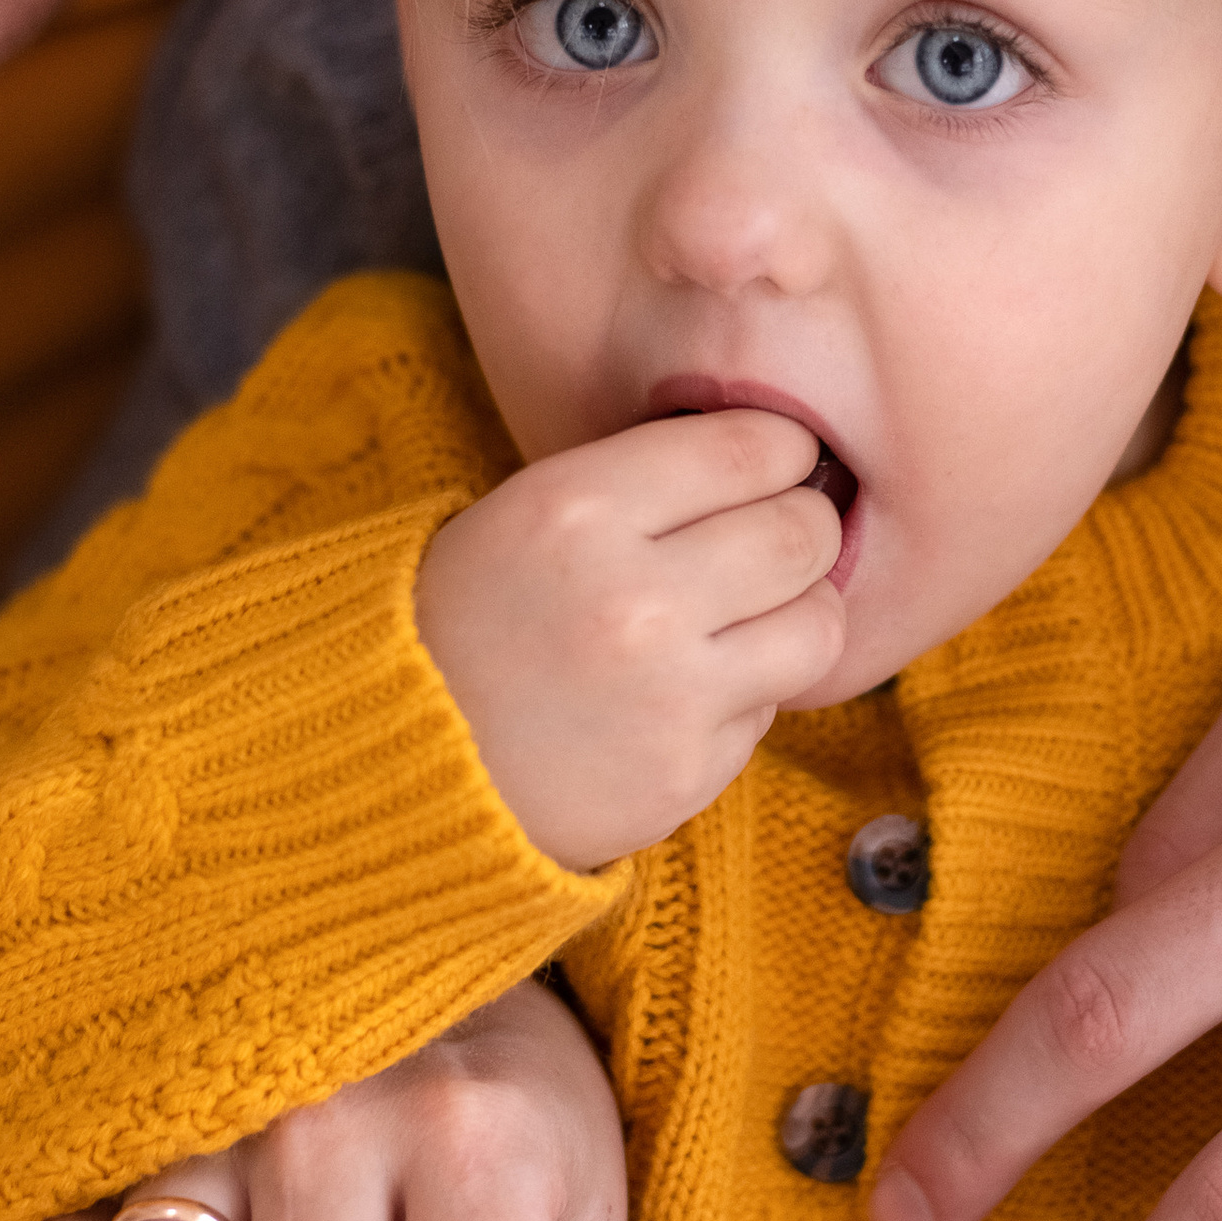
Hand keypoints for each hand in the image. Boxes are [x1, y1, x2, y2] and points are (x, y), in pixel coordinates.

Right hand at [415, 410, 843, 868]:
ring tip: (754, 615)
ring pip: (818, 625)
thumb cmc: (477, 618)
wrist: (404, 761)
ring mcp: (666, 694)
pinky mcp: (686, 771)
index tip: (777, 464)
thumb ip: (646, 482)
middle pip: (802, 532)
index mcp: (580, 509)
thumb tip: (784, 456)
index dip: (783, 450)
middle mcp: (632, 599)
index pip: (752, 449)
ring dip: (799, 613)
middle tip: (776, 538)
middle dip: (802, 526)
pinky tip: (688, 689)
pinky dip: (747, 694)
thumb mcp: (528, 512)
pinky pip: (772, 707)